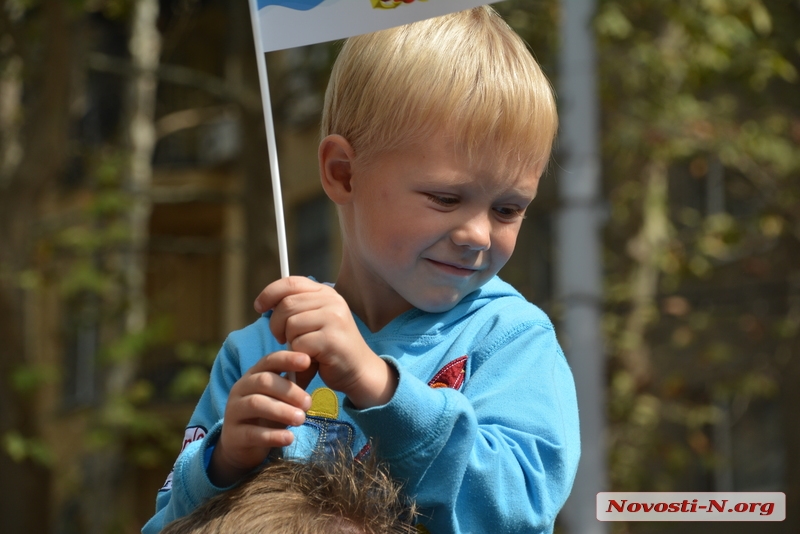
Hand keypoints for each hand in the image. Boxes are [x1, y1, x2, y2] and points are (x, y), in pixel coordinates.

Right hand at [209, 351, 312, 486]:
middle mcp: (241, 389)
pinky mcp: (234, 435)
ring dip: (281, 411)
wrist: (240, 444)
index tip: (307, 360)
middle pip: (263, 381)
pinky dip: (272, 436)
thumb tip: (316, 363)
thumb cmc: (266, 414)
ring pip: (256, 404)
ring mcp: (234, 411)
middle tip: (308, 403)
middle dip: (288, 390)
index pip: (269, 361)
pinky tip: (289, 438)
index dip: (287, 359)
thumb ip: (295, 382)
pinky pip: (252, 433)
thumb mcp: (280, 397)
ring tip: (301, 419)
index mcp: (254, 375)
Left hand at [254, 276, 396, 408]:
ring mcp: (334, 319)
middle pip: (286, 305)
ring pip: (291, 324)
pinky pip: (299, 343)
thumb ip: (296, 308)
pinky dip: (298, 354)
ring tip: (302, 349)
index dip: (270, 293)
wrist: (358, 370)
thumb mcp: (314, 321)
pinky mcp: (331, 339)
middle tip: (282, 339)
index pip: (291, 282)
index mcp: (326, 293)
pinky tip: (310, 358)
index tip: (259, 307)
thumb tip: (265, 302)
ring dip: (289, 341)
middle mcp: (332, 301)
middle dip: (276, 324)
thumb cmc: (330, 348)